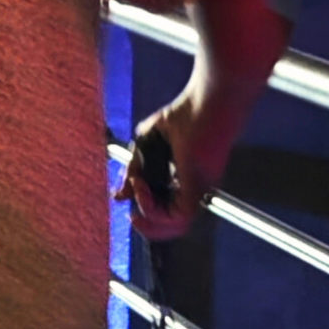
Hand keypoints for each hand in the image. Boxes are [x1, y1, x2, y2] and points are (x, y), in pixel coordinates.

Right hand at [116, 95, 222, 241]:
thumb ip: (134, 169)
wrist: (208, 101)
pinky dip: (152, 207)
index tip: (123, 194)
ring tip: (136, 190)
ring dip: (148, 214)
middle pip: (170, 225)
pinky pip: (177, 216)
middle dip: (145, 220)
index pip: (164, 209)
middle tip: (130, 209)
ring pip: (175, 226)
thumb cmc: (184, 115)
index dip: (142, 208)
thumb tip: (120, 195)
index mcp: (184, 180)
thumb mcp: (147, 143)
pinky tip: (141, 186)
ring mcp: (197, 191)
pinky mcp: (198, 188)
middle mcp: (193, 190)